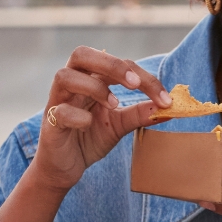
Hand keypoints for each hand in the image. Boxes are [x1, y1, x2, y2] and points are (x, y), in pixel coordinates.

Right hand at [33, 47, 170, 191]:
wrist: (65, 166)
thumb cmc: (89, 138)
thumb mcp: (120, 124)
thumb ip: (141, 113)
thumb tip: (171, 108)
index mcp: (92, 80)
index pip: (118, 64)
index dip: (145, 78)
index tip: (166, 99)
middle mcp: (73, 85)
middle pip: (82, 54)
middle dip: (112, 65)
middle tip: (135, 84)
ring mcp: (58, 102)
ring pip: (64, 76)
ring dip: (94, 87)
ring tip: (114, 105)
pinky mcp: (50, 123)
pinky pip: (58, 111)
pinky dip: (76, 115)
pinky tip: (89, 124)